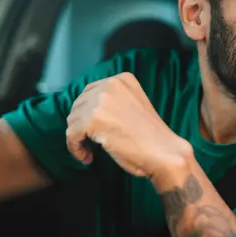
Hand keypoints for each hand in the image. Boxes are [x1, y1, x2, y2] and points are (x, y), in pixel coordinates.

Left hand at [66, 72, 192, 179]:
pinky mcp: (93, 120)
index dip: (87, 113)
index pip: (90, 92)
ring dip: (78, 138)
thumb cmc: (151, 137)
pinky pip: (71, 134)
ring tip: (90, 152)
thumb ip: (113, 101)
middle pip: (79, 104)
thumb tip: (86, 112)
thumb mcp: (133, 105)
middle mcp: (110, 85)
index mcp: (122, 79)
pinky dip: (75, 148)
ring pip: (73, 120)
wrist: (164, 152)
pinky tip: (87, 157)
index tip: (93, 130)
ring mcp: (101, 101)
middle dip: (81, 125)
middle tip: (90, 143)